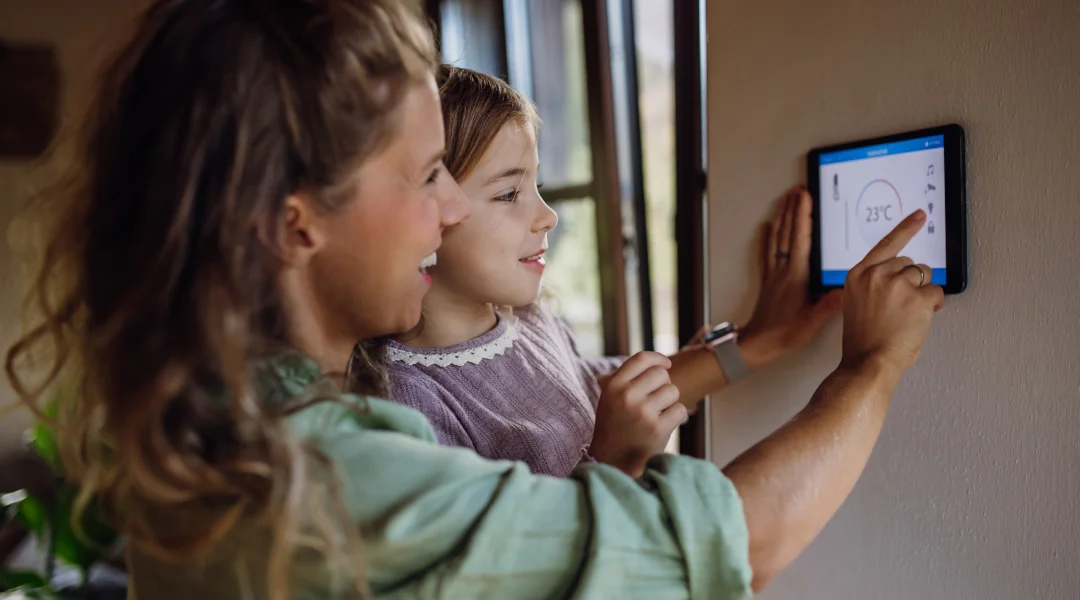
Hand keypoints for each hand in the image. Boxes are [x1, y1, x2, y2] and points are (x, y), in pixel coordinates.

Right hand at [590, 352, 684, 476]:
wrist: (612, 462)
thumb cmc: (615, 428)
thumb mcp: (611, 399)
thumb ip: (629, 380)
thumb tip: (661, 364)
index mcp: (613, 386)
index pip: (641, 359)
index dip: (658, 358)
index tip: (666, 364)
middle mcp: (627, 396)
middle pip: (661, 374)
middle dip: (664, 385)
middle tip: (657, 401)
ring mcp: (642, 412)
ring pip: (673, 391)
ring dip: (670, 402)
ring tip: (657, 415)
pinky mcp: (657, 428)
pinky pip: (680, 410)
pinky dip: (676, 417)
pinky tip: (664, 426)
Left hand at [739, 186, 843, 367]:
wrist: (757, 344)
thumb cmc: (783, 334)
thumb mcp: (812, 322)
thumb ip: (829, 305)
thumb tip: (847, 288)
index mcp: (795, 276)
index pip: (800, 238)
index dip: (802, 215)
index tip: (805, 196)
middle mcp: (782, 270)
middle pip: (787, 232)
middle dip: (793, 209)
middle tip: (797, 189)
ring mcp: (773, 274)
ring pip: (775, 239)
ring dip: (781, 217)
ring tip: (784, 199)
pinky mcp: (767, 281)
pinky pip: (766, 253)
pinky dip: (766, 237)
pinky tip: (766, 226)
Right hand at [841, 210, 944, 378]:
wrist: (868, 362)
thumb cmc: (863, 341)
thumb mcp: (858, 304)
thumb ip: (874, 285)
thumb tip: (902, 279)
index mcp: (858, 275)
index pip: (886, 244)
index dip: (906, 228)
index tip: (919, 215)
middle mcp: (876, 274)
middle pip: (909, 263)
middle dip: (911, 282)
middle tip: (902, 307)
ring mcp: (897, 284)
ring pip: (924, 276)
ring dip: (922, 294)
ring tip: (906, 316)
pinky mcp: (917, 297)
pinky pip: (936, 293)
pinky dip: (932, 307)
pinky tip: (917, 320)